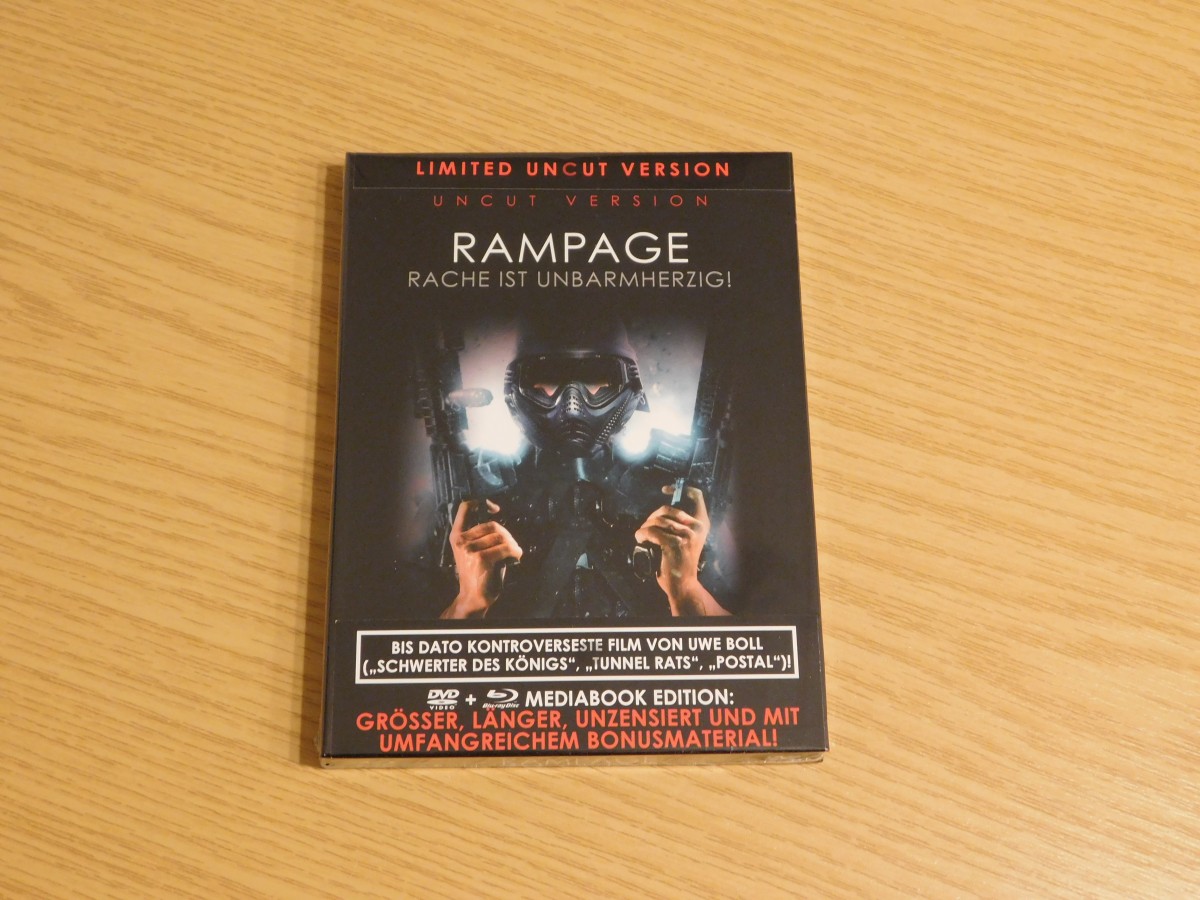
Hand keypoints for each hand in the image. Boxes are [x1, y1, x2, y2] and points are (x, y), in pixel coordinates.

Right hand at [440, 500, 522, 618]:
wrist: (474, 597)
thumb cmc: (477, 573)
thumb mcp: (473, 550)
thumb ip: (481, 534)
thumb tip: (497, 516)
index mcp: (457, 536)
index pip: (466, 507)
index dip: (482, 502)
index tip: (495, 509)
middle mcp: (462, 541)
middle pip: (492, 524)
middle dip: (507, 534)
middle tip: (511, 545)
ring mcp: (471, 549)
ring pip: (502, 536)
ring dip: (512, 545)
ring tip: (513, 554)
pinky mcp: (482, 558)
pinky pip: (506, 548)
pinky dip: (515, 553)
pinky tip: (515, 559)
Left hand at [635, 485, 729, 615]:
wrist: (683, 584)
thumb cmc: (682, 562)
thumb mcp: (688, 540)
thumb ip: (681, 525)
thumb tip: (662, 512)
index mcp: (702, 524)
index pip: (696, 496)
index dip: (680, 489)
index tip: (666, 489)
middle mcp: (696, 527)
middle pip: (668, 508)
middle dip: (652, 516)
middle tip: (646, 526)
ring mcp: (686, 535)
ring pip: (657, 521)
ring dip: (645, 527)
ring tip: (642, 535)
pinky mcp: (674, 544)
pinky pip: (651, 532)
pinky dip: (641, 534)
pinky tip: (640, 539)